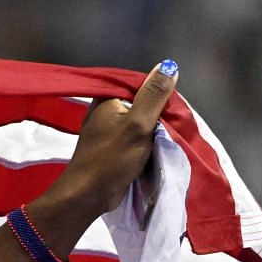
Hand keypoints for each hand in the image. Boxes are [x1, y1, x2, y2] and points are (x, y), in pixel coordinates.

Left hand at [43, 60, 179, 221]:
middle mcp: (106, 110)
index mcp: (107, 98)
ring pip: (142, 120)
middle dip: (160, 112)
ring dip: (156, 127)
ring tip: (168, 134)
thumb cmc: (110, 159)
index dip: (161, 93)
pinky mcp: (113, 145)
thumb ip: (153, 95)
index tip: (173, 108)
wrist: (87, 196)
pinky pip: (137, 135)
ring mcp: (108, 128)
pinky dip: (148, 139)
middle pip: (143, 102)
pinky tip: (159, 144)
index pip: (142, 84)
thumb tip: (168, 66)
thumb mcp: (138, 124)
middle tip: (174, 123)